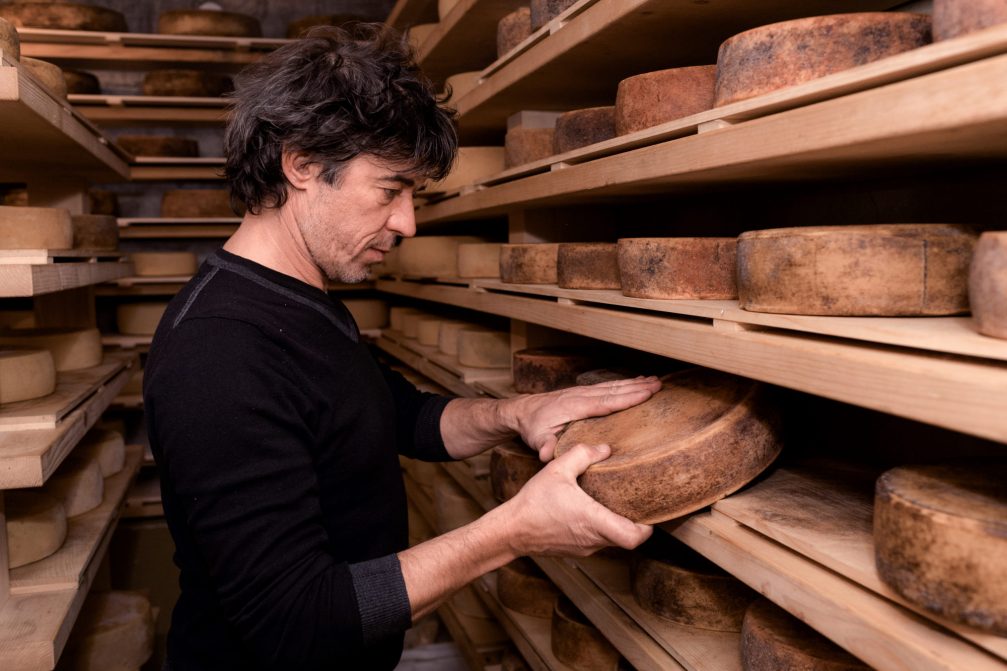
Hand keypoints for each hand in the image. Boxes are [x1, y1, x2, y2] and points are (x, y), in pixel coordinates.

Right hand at [499, 442, 651, 556]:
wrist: (510, 530)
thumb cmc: (533, 502)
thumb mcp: (558, 469)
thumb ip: (583, 454)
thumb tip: (605, 448)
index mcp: (594, 521)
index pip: (635, 537)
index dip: (647, 527)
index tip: (649, 513)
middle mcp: (593, 539)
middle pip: (627, 539)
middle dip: (635, 522)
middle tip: (636, 503)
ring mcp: (585, 549)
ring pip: (612, 541)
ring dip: (616, 525)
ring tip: (613, 504)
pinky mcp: (575, 551)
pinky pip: (596, 542)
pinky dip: (600, 529)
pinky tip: (590, 511)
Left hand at [507, 376, 661, 460]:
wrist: (522, 411)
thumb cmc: (532, 427)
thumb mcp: (536, 439)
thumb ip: (545, 446)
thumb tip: (547, 455)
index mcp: (575, 406)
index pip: (606, 402)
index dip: (627, 398)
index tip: (647, 393)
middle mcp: (582, 395)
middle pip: (614, 390)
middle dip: (638, 387)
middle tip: (659, 385)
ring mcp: (583, 392)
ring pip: (613, 386)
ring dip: (634, 383)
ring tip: (655, 381)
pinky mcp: (584, 393)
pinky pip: (608, 387)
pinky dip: (624, 384)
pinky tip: (636, 382)